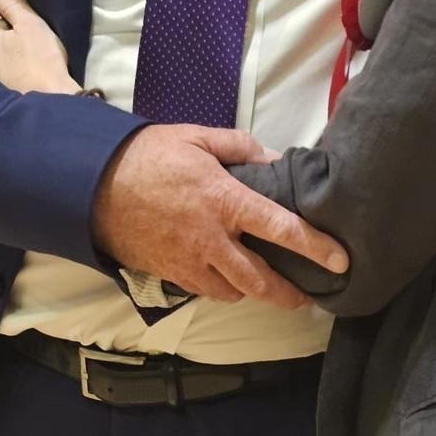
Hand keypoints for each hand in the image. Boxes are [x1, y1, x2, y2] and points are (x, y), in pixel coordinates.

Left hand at [0, 0, 78, 93]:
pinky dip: (6, 77)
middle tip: (31, 49)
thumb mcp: (31, 25)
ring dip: (5, 60)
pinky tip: (20, 80)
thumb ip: (12, 3)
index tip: (30, 32)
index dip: (14, 23)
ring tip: (26, 66)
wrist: (50, 102)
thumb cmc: (43, 59)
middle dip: (6, 42)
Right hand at [93, 123, 348, 307]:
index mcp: (225, 200)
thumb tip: (274, 159)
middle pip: (261, 281)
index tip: (341, 261)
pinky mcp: (169, 274)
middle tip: (308, 297)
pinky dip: (221, 288)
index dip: (316, 247)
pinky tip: (227, 278)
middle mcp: (212, 239)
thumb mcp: (198, 137)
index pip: (282, 229)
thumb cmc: (149, 155)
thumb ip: (241, 147)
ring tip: (268, 286)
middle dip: (289, 294)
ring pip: (233, 293)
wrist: (94, 184)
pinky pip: (204, 290)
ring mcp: (189, 261)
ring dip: (253, 292)